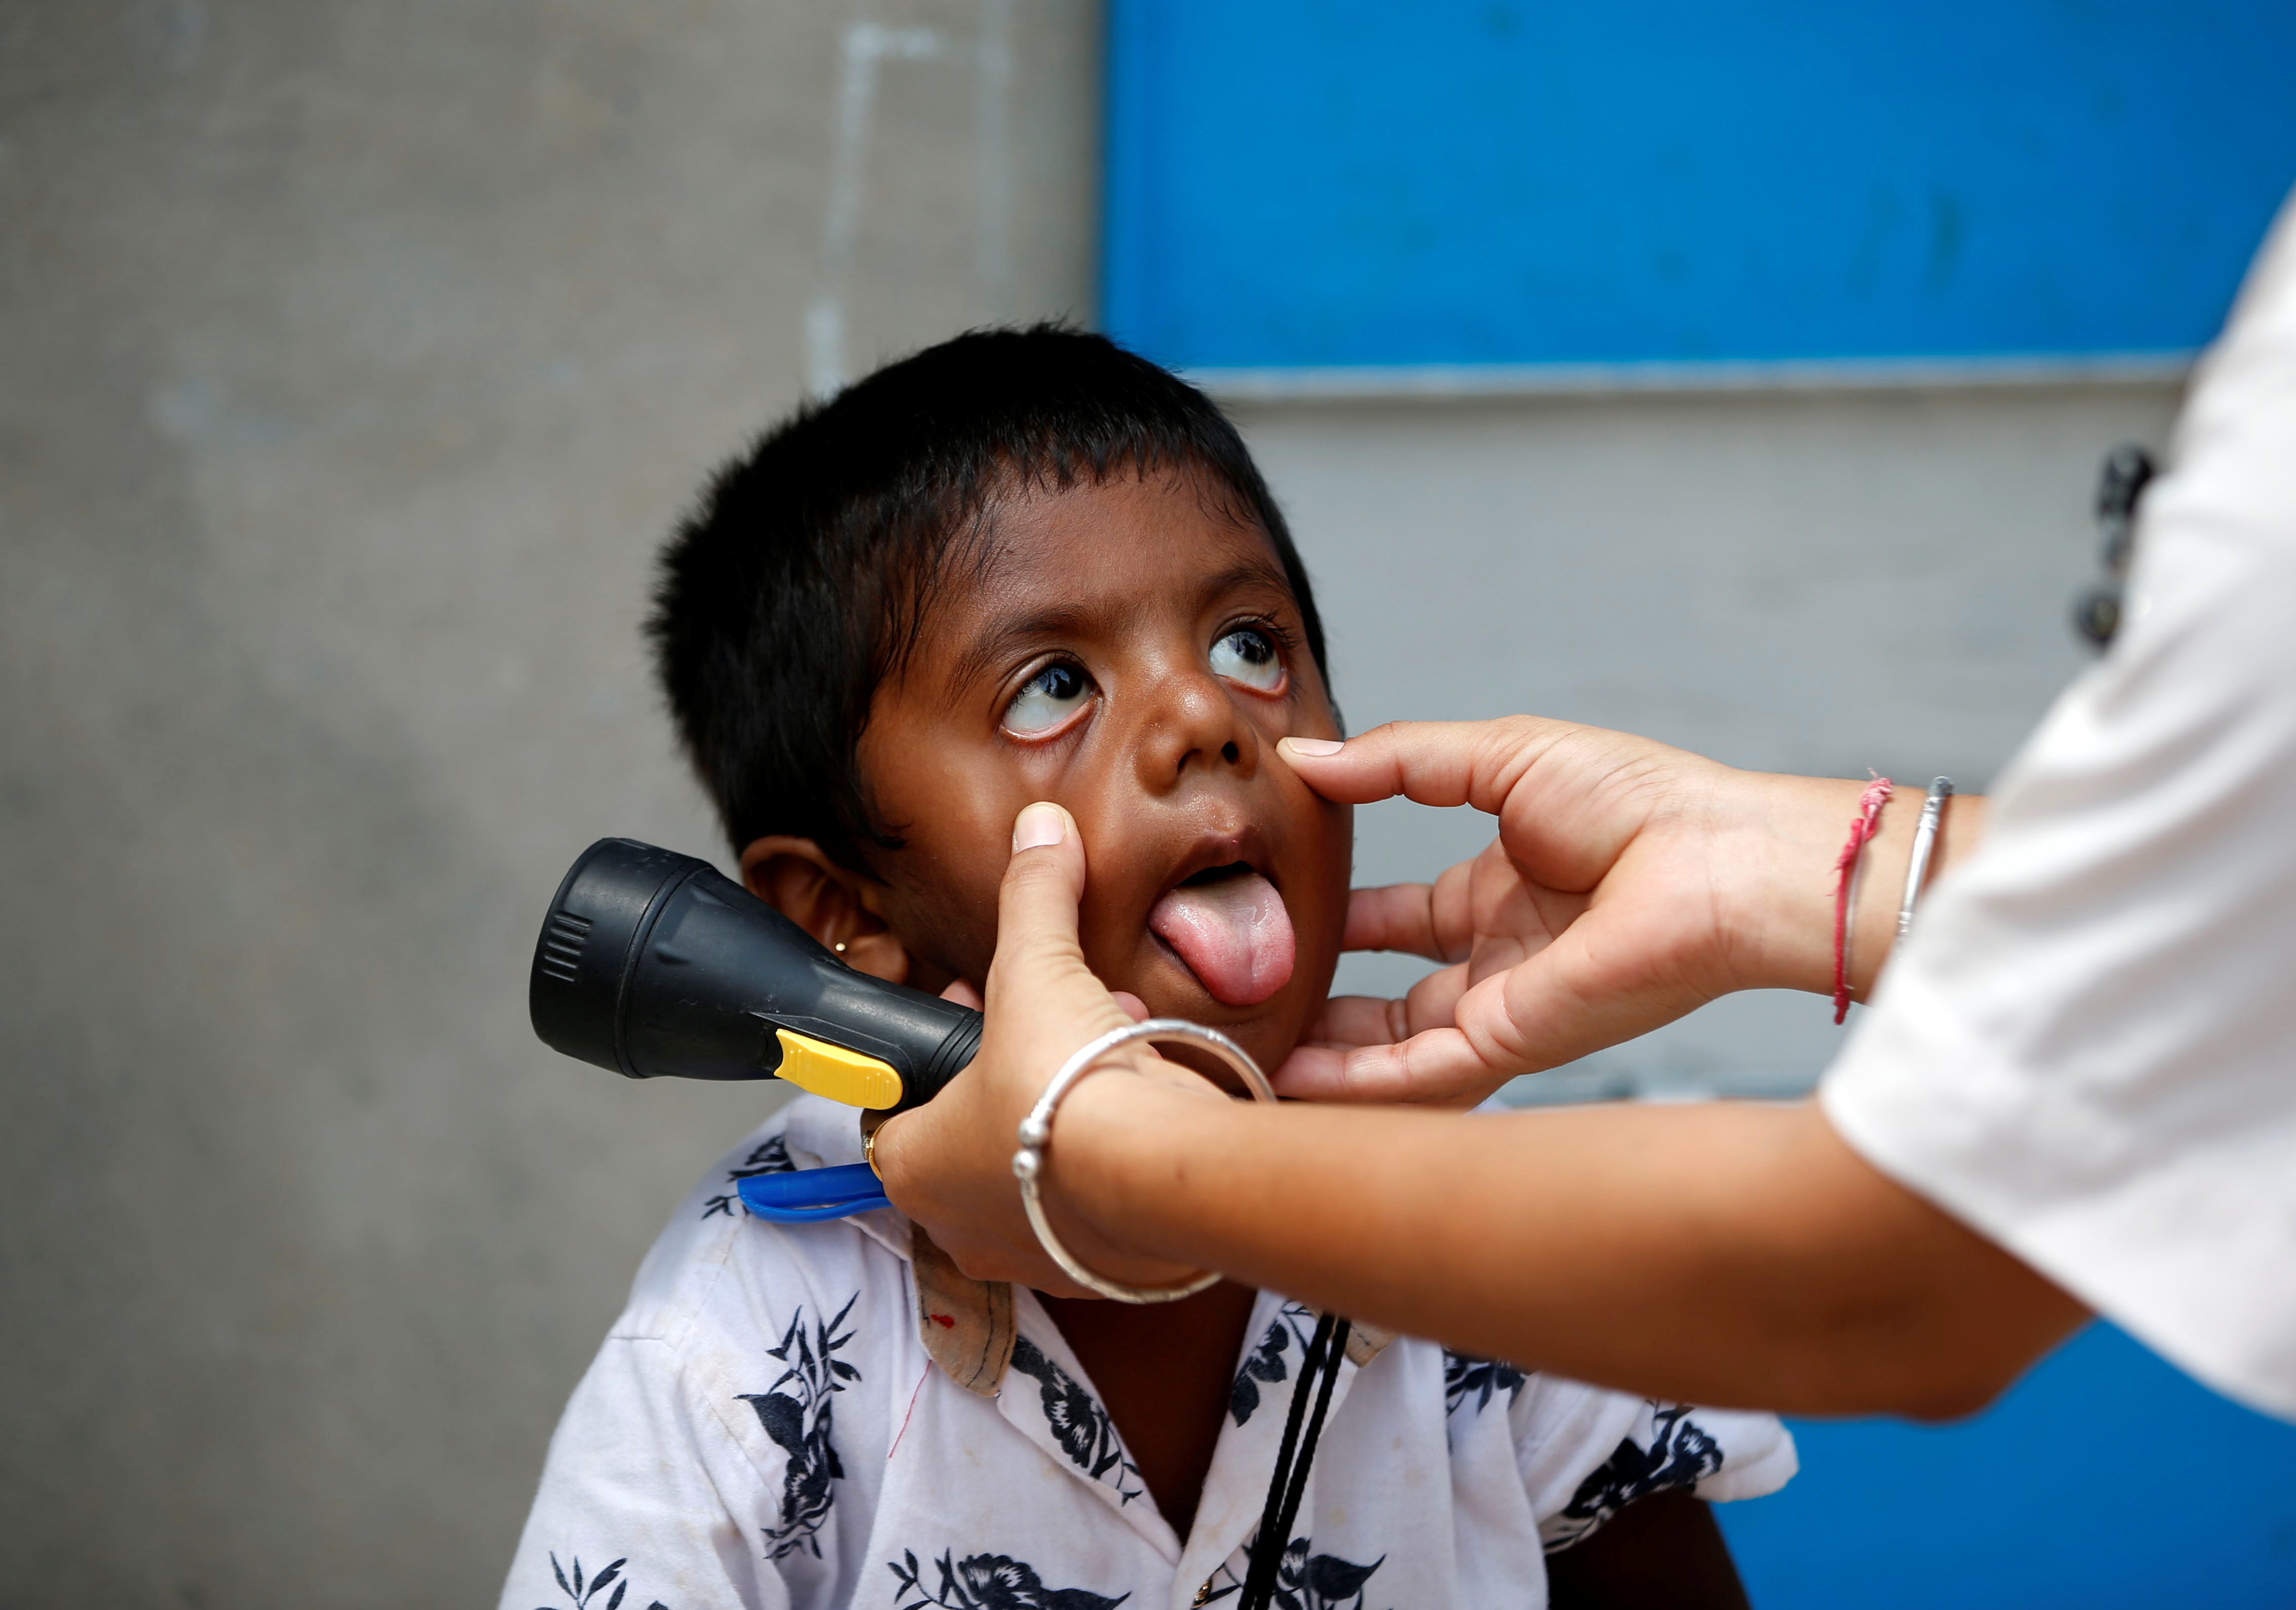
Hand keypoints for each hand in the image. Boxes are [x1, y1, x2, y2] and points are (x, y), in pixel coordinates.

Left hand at [873, 802, 1223, 1292]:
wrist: (1157, 1177)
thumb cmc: (1067, 1091)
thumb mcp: (1037, 970)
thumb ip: (1032, 897)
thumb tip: (1039, 830)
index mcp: (912, 1165)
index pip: (893, 1109)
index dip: (932, 1051)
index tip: (972, 1009)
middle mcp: (961, 1226)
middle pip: (969, 1135)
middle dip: (1010, 1071)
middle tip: (1048, 1023)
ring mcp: (1034, 1256)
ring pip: (1035, 1171)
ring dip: (1064, 1111)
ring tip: (1110, 1047)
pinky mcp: (1103, 1272)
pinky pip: (1096, 1206)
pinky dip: (1114, 1156)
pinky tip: (1147, 1104)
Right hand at [1273, 719, 1976, 1103]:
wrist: (1716, 859)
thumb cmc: (1640, 798)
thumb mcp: (1498, 755)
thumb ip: (1396, 762)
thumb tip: (1303, 760)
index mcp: (1501, 891)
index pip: (1398, 919)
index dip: (1335, 921)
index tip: (1267, 914)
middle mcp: (1497, 960)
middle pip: (1385, 997)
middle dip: (1317, 1003)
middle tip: (1240, 1000)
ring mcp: (1501, 1009)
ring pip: (1388, 1050)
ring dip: (1319, 1055)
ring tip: (1239, 1055)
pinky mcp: (1509, 1044)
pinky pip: (1414, 1078)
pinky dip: (1350, 1087)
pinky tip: (1286, 1081)